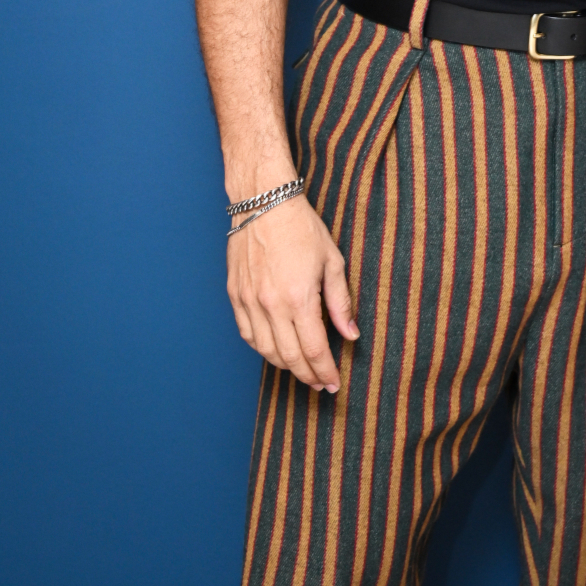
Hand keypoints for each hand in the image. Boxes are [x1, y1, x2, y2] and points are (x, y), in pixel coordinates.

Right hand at [227, 196, 359, 390]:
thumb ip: (340, 302)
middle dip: (307, 376)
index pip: (314, 350)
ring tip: (301, 369)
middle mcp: (271, 305)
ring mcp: (249, 302)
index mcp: (299, 298)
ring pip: (265, 351)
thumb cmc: (301, 227)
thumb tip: (350, 334)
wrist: (264, 202)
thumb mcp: (332, 261)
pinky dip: (262, 348)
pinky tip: (275, 349)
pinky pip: (247, 334)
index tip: (334, 383)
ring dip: (285, 366)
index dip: (325, 371)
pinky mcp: (235, 295)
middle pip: (289, 358)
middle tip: (320, 383)